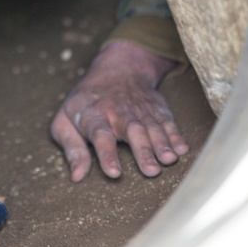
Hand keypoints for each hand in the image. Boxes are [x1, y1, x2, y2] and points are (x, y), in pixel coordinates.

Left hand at [51, 40, 188, 181]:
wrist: (117, 69)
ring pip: (152, 126)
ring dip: (162, 144)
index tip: (114, 173)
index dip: (107, 154)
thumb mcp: (65, 122)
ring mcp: (140, 109)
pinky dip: (176, 135)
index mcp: (93, 116)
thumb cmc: (85, 104)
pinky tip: (182, 149)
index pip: (100, 135)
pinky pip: (167, 122)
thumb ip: (72, 150)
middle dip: (142, 150)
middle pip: (131, 130)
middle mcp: (118, 112)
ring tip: (169, 161)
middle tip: (151, 171)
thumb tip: (76, 177)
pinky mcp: (157, 109)